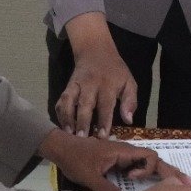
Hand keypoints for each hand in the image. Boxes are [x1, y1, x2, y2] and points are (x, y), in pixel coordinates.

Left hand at [43, 132, 185, 190]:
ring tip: (175, 185)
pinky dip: (148, 174)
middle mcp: (127, 152)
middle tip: (187, 183)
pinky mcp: (118, 161)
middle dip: (170, 171)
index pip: (149, 156)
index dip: (148, 169)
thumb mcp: (90, 178)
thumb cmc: (76, 160)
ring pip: (147, 163)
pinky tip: (149, 185)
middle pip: (154, 159)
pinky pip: (138, 166)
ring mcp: (123, 156)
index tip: (133, 179)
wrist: (62, 149)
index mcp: (123, 152)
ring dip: (160, 173)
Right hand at [56, 14, 137, 137]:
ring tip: (68, 134)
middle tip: (81, 139)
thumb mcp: (129, 82)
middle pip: (84, 104)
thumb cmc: (115, 72)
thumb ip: (130, 101)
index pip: (105, 104)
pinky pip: (61, 100)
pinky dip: (60, 113)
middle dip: (82, 122)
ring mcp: (76, 85)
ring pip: (68, 101)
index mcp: (108, 85)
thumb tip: (128, 121)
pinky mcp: (67, 86)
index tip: (102, 136)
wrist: (96, 52)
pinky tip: (62, 126)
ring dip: (67, 118)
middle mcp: (90, 85)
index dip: (104, 121)